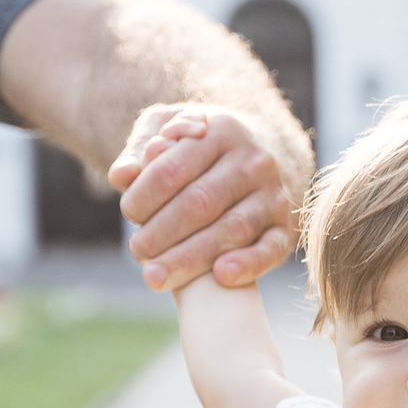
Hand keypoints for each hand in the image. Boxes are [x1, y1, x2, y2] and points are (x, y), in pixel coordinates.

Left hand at [107, 103, 298, 290]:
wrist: (252, 159)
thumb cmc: (196, 151)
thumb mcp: (166, 134)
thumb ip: (139, 151)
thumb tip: (122, 176)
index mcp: (220, 131)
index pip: (174, 168)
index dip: (145, 196)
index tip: (128, 213)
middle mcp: (254, 160)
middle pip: (201, 202)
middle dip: (162, 233)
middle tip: (136, 252)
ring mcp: (274, 194)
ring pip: (231, 230)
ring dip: (190, 258)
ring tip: (155, 277)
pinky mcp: (285, 227)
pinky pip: (270, 249)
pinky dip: (248, 265)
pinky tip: (221, 276)